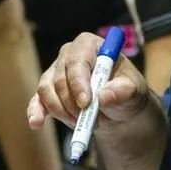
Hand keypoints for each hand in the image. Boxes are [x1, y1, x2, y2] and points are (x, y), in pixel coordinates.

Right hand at [28, 32, 150, 134]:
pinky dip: (36, 112)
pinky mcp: (48, 91)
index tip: (86, 103)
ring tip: (80, 123)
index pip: (78, 60)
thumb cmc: (126, 91)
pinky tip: (36, 123)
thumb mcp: (134, 91)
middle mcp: (68, 54)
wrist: (118, 107)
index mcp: (90, 46)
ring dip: (61, 111)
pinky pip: (37, 100)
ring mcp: (55, 72)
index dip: (78, 82)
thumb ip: (124, 91)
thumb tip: (104, 96)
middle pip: (60, 77)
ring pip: (46, 90)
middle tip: (88, 120)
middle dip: (72, 103)